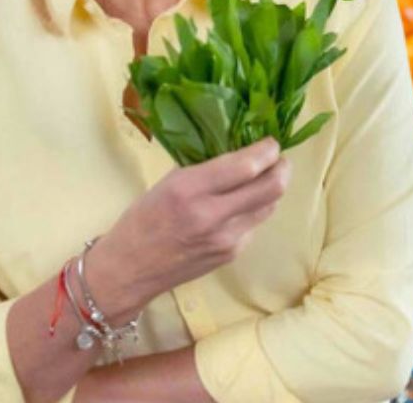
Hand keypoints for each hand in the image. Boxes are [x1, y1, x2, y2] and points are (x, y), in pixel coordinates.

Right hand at [87, 138, 289, 316]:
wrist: (129, 271)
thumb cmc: (143, 219)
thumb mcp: (168, 182)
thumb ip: (206, 168)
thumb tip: (240, 152)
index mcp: (191, 189)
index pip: (246, 166)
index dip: (268, 150)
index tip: (271, 141)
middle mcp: (213, 215)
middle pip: (272, 188)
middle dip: (283, 168)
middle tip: (279, 159)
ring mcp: (226, 239)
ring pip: (270, 206)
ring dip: (272, 188)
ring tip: (265, 177)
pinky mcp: (232, 255)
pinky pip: (255, 224)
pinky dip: (255, 209)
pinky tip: (243, 203)